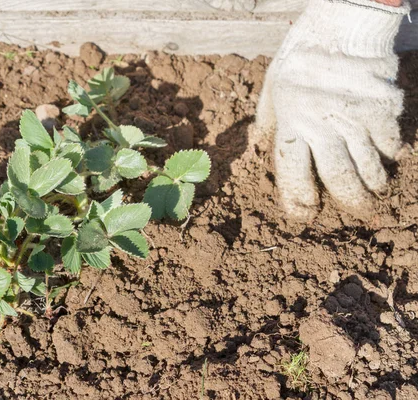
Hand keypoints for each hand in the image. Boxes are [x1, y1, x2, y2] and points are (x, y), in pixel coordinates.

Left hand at [256, 0, 410, 220]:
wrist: (345, 21)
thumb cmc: (304, 52)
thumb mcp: (273, 83)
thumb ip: (268, 117)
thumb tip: (260, 143)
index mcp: (291, 121)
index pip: (294, 172)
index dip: (298, 198)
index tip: (304, 212)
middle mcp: (322, 125)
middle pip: (337, 177)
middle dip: (348, 199)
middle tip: (356, 208)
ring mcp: (355, 118)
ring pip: (368, 166)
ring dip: (373, 183)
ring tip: (375, 189)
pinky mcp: (384, 109)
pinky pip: (390, 143)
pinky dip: (391, 155)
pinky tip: (390, 156)